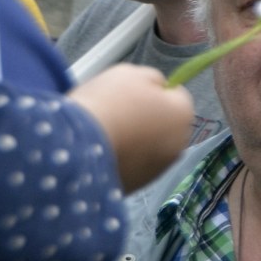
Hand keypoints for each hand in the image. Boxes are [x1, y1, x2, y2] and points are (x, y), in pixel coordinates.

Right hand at [68, 65, 194, 191]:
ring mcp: (160, 169)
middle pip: (164, 124)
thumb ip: (151, 80)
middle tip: (116, 114)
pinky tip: (101, 153)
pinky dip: (122, 160)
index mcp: (184, 113)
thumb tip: (158, 88)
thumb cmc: (107, 104)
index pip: (175, 96)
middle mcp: (180, 144)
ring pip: (149, 148)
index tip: (130, 92)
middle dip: (147, 119)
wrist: (77, 147)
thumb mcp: (130, 74)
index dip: (152, 91)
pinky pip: (133, 167)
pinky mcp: (139, 186)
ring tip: (105, 135)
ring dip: (135, 142)